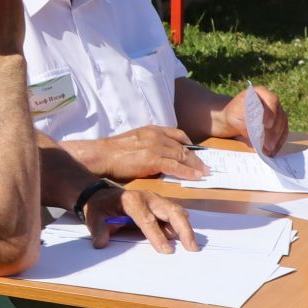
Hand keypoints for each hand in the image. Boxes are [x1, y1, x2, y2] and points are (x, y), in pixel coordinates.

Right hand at [76, 125, 208, 181]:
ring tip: (204, 173)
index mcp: (152, 130)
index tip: (195, 153)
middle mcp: (156, 135)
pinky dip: (188, 172)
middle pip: (183, 146)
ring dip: (196, 165)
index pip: (177, 134)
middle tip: (205, 167)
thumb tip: (158, 157)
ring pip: (182, 155)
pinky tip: (196, 177)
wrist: (102, 155)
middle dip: (196, 158)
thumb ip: (148, 146)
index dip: (189, 145)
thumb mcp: (134, 142)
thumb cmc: (114, 152)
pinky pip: (176, 166)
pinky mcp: (153, 159)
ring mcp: (155, 146)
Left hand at [83, 185, 200, 252]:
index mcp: (131, 200)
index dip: (157, 236)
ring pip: (177, 211)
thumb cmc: (99, 206)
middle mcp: (148, 198)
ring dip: (186, 228)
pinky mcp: (160, 204)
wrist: (101, 194)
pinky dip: (182, 225)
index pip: (147, 220)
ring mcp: (156, 200)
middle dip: (183, 229)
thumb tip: (101, 243)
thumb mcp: (93, 217)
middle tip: (191, 247)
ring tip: (192, 245)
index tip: (166, 251)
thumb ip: (98, 230)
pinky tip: (186, 238)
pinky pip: (175, 213)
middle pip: (171, 211)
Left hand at [214, 86, 288, 154]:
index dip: (271, 112)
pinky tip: (273, 151)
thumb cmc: (233, 115)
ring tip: (269, 151)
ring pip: (283, 125)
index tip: (267, 125)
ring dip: (277, 139)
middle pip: (280, 115)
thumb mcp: (233, 117)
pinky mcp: (279, 124)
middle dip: (274, 132)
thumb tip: (253, 135)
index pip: (272, 100)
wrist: (234, 119)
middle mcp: (272, 102)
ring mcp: (278, 112)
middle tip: (268, 145)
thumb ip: (243, 123)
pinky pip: (283, 132)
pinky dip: (279, 142)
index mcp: (261, 93)